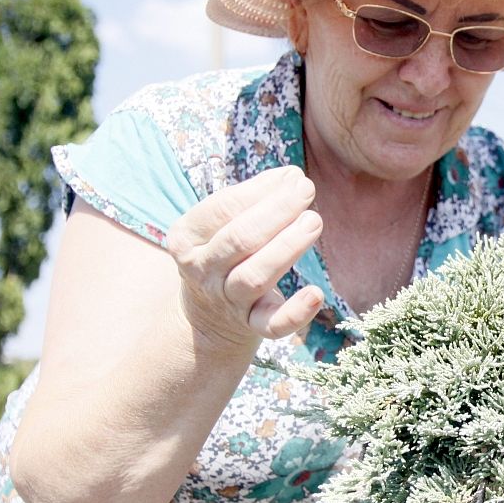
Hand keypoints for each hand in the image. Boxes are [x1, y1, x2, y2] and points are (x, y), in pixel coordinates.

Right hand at [166, 166, 324, 347]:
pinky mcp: (251, 326)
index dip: (259, 190)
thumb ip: (253, 197)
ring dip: (286, 247)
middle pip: (239, 240)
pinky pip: (271, 325)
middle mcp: (201, 270)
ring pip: (254, 277)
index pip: (221, 209)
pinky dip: (295, 313)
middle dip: (276, 211)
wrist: (209, 315)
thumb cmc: (225, 251)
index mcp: (186, 238)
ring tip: (314, 221)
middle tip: (306, 190)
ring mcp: (225, 300)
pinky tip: (316, 293)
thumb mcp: (223, 222)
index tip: (292, 176)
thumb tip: (291, 177)